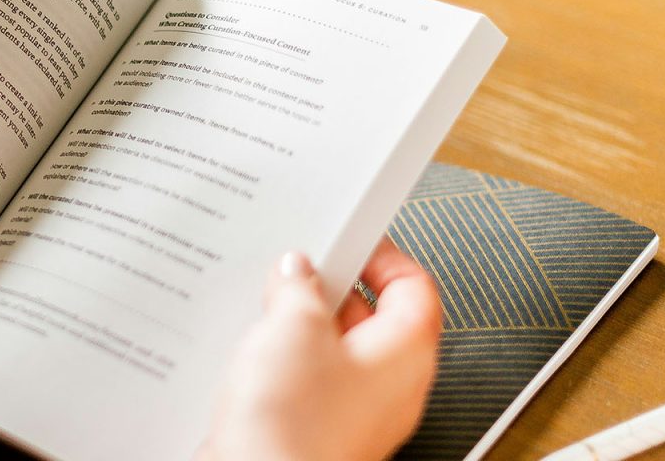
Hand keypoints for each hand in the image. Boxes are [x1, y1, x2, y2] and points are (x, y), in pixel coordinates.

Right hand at [198, 239, 441, 460]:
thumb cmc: (295, 427)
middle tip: (294, 270)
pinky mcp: (315, 428)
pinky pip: (306, 381)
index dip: (382, 254)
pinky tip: (250, 353)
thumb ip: (299, 287)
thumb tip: (297, 271)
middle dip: (328, 289)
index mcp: (407, 353)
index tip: (349, 235)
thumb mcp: (293, 328)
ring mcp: (352, 411)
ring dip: (298, 326)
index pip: (414, 286)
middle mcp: (389, 386)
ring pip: (332, 350)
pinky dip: (281, 361)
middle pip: (371, 317)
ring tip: (265, 312)